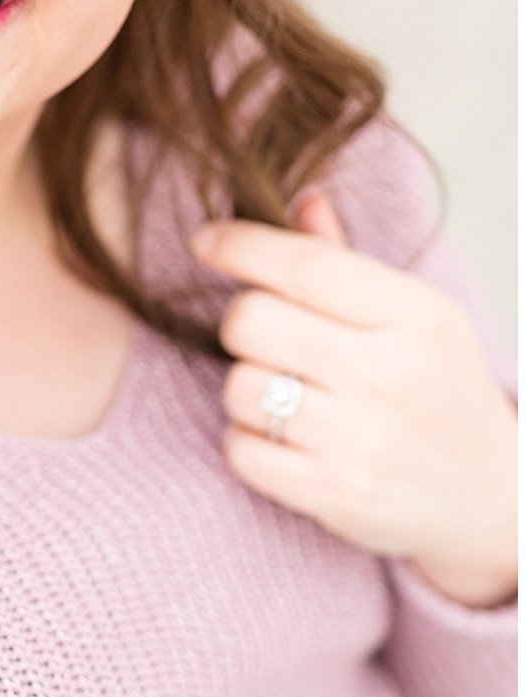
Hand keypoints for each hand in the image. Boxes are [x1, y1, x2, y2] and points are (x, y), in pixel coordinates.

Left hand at [193, 192, 516, 607]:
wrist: (488, 495)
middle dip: (242, 321)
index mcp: (416, 316)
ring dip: (245, 386)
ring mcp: (362, 440)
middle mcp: (390, 374)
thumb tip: (302, 201)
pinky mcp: (334, 494)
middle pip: (253, 320)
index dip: (242, 245)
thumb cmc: (437, 389)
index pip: (308, 265)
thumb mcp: (417, 317)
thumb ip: (348, 263)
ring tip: (283, 393)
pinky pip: (241, 449)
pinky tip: (283, 437)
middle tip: (265, 335)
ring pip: (239, 386)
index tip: (208, 240)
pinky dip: (247, 440)